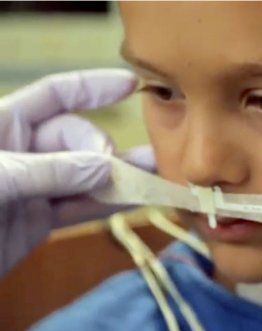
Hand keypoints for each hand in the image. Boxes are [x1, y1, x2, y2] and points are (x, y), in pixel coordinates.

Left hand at [0, 69, 152, 275]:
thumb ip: (50, 171)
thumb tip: (107, 167)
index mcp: (1, 125)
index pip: (53, 96)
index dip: (91, 87)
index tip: (130, 85)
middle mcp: (21, 153)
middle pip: (77, 139)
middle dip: (100, 149)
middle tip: (114, 168)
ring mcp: (33, 188)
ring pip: (85, 175)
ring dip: (119, 176)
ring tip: (156, 174)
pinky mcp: (39, 222)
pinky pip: (82, 207)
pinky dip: (109, 204)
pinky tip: (136, 197)